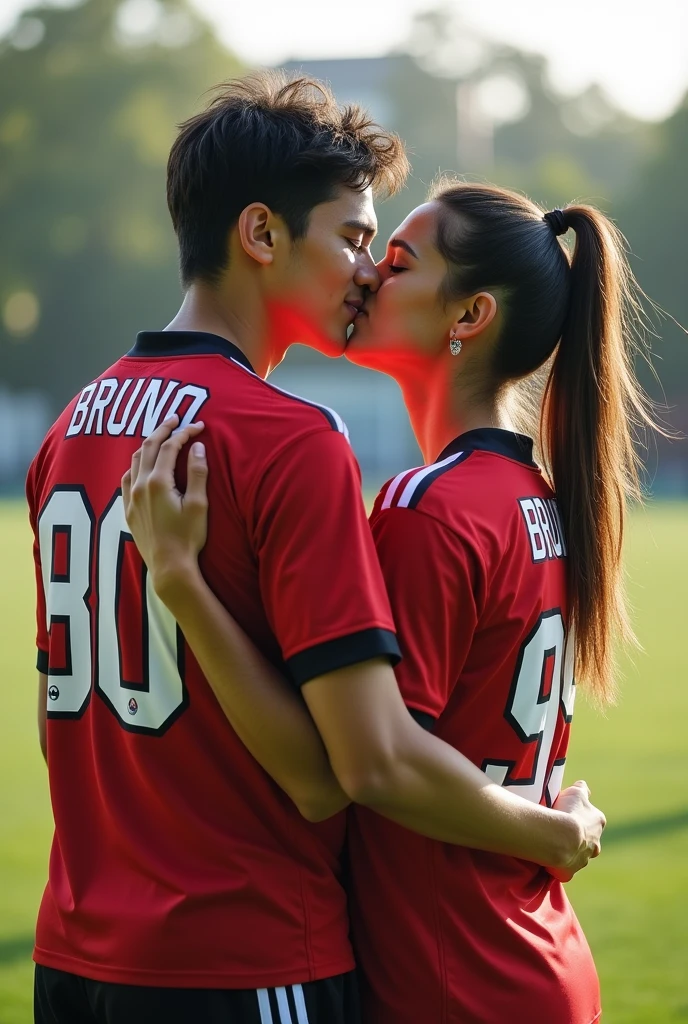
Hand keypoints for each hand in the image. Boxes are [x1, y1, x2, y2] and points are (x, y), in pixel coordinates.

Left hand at [121, 415, 207, 602]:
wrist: (169, 566)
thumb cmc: (187, 537)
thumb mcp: (199, 504)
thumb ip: (198, 473)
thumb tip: (197, 447)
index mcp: (158, 482)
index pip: (171, 446)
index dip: (185, 432)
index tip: (198, 426)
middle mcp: (140, 485)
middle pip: (149, 447)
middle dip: (163, 429)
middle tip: (176, 418)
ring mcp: (131, 497)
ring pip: (135, 460)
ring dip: (148, 444)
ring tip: (160, 436)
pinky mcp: (128, 509)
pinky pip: (126, 478)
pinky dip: (136, 465)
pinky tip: (142, 466)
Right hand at [550, 780, 605, 881]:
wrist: (560, 837)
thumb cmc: (568, 812)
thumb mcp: (576, 793)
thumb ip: (582, 789)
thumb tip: (583, 785)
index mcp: (598, 823)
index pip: (595, 821)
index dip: (584, 818)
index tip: (572, 815)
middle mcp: (595, 844)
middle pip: (591, 843)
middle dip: (582, 840)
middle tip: (565, 833)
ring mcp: (583, 860)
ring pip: (579, 857)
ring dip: (570, 853)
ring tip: (554, 846)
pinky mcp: (569, 873)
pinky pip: (565, 871)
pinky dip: (559, 867)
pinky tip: (549, 861)